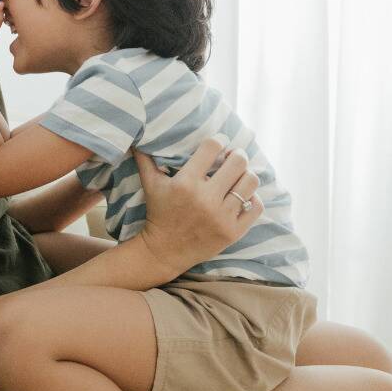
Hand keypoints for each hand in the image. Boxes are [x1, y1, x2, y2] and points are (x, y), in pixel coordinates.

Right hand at [132, 136, 262, 278]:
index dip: (219, 140)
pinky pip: (255, 207)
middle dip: (238, 155)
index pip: (212, 147)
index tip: (219, 143)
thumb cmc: (158, 213)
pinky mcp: (232, 232)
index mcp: (185, 183)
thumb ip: (145, 159)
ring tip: (240, 175)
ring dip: (247, 174)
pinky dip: (253, 198)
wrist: (164, 251)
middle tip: (234, 157)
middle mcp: (205, 199)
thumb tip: (136, 139)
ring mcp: (221, 217)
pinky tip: (244, 195)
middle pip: (238, 162)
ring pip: (250, 182)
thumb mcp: (150, 185)